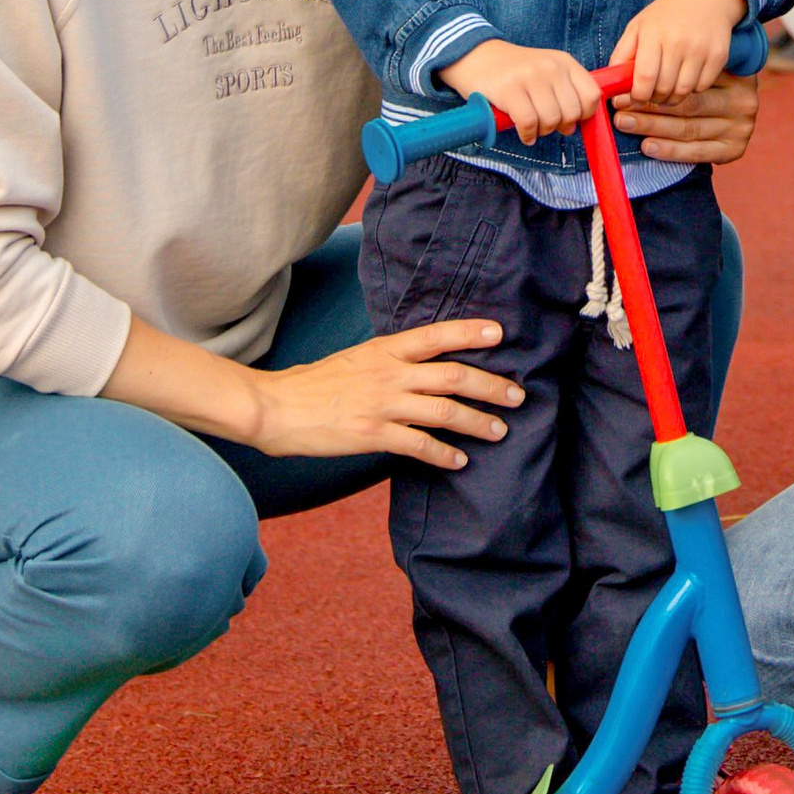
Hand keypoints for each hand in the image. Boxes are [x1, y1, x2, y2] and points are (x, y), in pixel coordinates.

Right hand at [248, 319, 519, 468]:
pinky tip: (459, 461)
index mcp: (385, 349)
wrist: (276, 407)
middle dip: (491, 385)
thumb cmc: (315, 383)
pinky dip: (443, 454)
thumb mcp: (357, 358)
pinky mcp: (372, 435)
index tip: (500, 334)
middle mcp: (389, 373)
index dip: (470, 333)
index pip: (436, 335)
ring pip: (444, 411)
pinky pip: (418, 445)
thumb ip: (390, 360)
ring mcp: (382, 404)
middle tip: (517, 395)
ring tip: (499, 431)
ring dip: (477, 422)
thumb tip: (422, 364)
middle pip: (453, 375)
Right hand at [446, 37, 597, 139]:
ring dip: (542, 132)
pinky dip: (528, 135)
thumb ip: (565, 92)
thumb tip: (575, 126)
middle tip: (547, 124)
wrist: (476, 56)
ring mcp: (529, 76)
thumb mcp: (546, 70)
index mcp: (564, 61)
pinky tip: (524, 133)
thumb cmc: (514, 70)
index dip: (584, 114)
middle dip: (560, 126)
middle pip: (571, 112)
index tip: (570, 119)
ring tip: (532, 126)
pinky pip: (528, 123)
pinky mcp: (509, 89)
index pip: (592, 95)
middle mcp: (550, 67)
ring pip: (551, 120)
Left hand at [609, 0, 738, 103]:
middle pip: (664, 89)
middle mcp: (678, 41)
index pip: (644, 78)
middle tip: (653, 93)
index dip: (638, 95)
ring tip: (668, 87)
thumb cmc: (666, 14)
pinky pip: (702, 87)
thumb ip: (621, 55)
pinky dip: (693, 88)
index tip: (636, 97)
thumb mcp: (638, 26)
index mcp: (653, 33)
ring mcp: (701, 49)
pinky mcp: (718, 56)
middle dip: (655, 98)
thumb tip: (612, 85)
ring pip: (683, 92)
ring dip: (673, 96)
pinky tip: (688, 75)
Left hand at [618, 67, 759, 165]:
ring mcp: (741, 125)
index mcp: (733, 72)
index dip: (651, 87)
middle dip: (648, 109)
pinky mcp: (736, 148)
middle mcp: (742, 98)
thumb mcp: (690, 54)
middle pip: (687, 106)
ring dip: (653, 128)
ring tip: (625, 124)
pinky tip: (648, 146)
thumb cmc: (702, 68)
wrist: (736, 88)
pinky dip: (671, 151)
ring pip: (688, 128)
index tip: (623, 91)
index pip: (686, 80)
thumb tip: (621, 71)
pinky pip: (697, 152)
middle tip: (620, 109)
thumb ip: (664, 59)